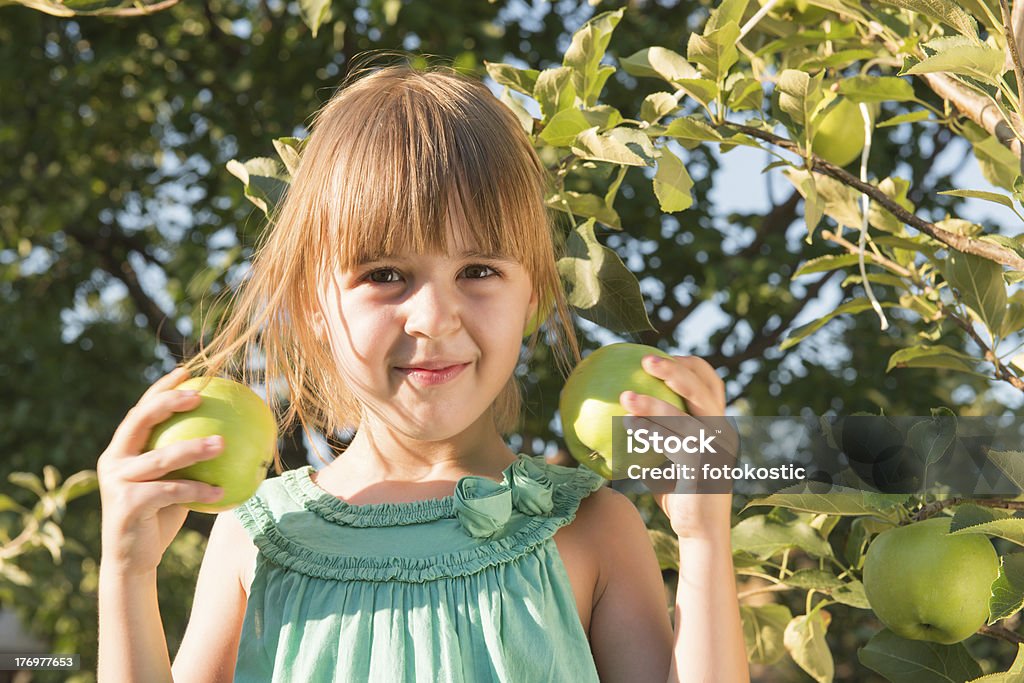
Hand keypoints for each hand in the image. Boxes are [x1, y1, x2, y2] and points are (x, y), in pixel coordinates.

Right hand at [97, 367, 225, 575]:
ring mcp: (117, 482)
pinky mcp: (127, 504)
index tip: (188, 372)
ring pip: (160, 458)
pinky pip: (171, 491)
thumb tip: (231, 436)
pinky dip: (198, 489)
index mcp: (122, 450)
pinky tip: (222, 490)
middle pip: (140, 421)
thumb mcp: (172, 483)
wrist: (133, 560)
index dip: (161, 388)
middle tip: (200, 396)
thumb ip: (187, 461)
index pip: (140, 410)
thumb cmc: (159, 517)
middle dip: (168, 402)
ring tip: (223, 442)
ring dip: (194, 448)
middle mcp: (113, 460)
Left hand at [619, 354, 735, 539]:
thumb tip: (621, 412)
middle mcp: (722, 431)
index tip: (659, 357)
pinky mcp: (704, 466)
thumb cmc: (679, 494)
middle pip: (702, 388)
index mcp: (718, 423)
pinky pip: (673, 441)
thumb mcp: (667, 456)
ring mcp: (716, 448)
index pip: (711, 381)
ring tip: (624, 395)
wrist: (700, 533)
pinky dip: (650, 430)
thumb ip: (656, 433)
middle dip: (673, 369)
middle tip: (643, 358)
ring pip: (683, 414)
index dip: (689, 364)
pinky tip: (627, 424)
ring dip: (651, 402)